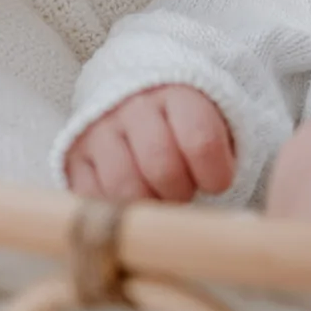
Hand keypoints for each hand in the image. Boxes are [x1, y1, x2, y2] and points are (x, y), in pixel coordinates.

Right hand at [66, 85, 236, 202]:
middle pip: (162, 168)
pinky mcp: (74, 154)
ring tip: (157, 195)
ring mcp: (100, 129)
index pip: (201, 141)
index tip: (216, 182)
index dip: (215, 174)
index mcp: (178, 93)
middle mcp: (135, 106)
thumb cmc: (184, 122)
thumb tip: (236, 217)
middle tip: (184, 191)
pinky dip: (115, 209)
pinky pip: (91, 197)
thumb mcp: (214, 121)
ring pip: (125, 187)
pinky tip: (130, 201)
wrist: (133, 94)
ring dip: (148, 204)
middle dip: (181, 193)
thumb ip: (223, 153)